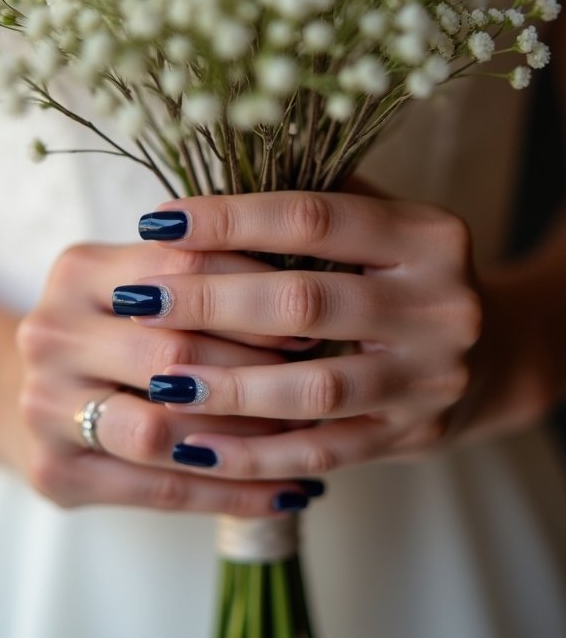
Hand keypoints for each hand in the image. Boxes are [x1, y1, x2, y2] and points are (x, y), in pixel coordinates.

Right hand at [17, 240, 317, 514]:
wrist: (43, 391)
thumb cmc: (122, 331)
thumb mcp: (148, 286)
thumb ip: (209, 276)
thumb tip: (314, 279)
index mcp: (79, 271)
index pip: (183, 269)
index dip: (256, 292)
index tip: (313, 316)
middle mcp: (51, 333)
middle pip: (173, 351)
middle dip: (258, 369)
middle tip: (322, 380)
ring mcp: (44, 407)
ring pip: (165, 430)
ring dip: (247, 438)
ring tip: (309, 441)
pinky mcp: (55, 472)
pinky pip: (160, 491)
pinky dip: (231, 494)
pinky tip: (284, 493)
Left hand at [126, 191, 482, 478]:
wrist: (497, 351)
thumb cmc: (406, 272)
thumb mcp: (383, 225)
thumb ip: (316, 203)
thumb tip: (208, 186)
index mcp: (429, 235)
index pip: (313, 218)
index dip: (231, 220)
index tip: (160, 221)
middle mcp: (441, 304)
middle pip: (306, 301)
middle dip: (212, 301)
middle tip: (141, 300)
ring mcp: (433, 376)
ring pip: (315, 386)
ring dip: (227, 385)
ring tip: (158, 380)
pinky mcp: (415, 434)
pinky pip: (325, 449)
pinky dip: (257, 451)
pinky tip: (198, 445)